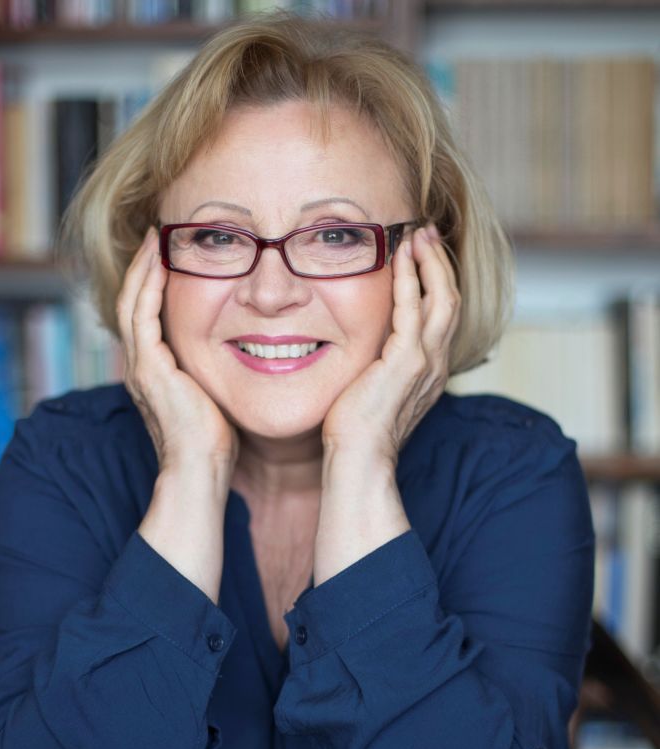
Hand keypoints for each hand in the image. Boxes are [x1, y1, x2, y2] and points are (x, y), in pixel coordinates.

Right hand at [117, 227, 238, 473]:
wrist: (202, 469)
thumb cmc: (215, 443)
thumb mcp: (214, 398)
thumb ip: (216, 374)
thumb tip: (246, 357)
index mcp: (154, 373)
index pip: (146, 318)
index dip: (153, 285)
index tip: (168, 256)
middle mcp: (140, 367)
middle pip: (132, 303)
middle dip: (142, 268)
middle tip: (155, 235)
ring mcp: (140, 367)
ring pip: (132, 303)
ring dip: (142, 268)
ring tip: (154, 238)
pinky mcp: (148, 368)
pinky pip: (142, 315)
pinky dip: (148, 286)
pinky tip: (160, 262)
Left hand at [321, 223, 460, 465]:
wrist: (358, 458)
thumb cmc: (356, 432)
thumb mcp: (372, 392)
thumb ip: (376, 368)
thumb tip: (361, 355)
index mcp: (429, 371)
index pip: (441, 317)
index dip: (436, 283)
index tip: (422, 256)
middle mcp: (435, 363)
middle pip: (450, 300)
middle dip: (440, 263)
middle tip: (427, 233)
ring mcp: (425, 362)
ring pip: (441, 298)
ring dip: (430, 262)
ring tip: (419, 234)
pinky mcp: (407, 361)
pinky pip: (413, 308)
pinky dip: (410, 278)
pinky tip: (399, 257)